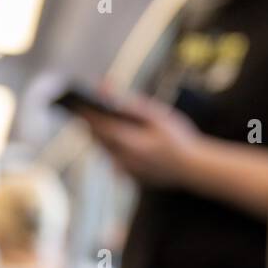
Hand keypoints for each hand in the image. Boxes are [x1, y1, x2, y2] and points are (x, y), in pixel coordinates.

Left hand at [80, 95, 201, 187]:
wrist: (193, 169)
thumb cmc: (177, 138)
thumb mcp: (157, 116)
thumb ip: (130, 103)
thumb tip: (105, 89)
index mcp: (128, 143)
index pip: (97, 125)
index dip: (84, 112)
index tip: (75, 100)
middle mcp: (121, 160)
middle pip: (96, 138)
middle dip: (88, 122)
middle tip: (79, 106)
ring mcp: (123, 171)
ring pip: (102, 149)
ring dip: (98, 135)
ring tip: (92, 118)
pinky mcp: (127, 178)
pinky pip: (112, 159)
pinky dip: (110, 147)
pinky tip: (111, 136)